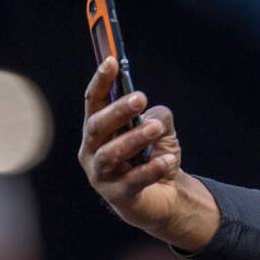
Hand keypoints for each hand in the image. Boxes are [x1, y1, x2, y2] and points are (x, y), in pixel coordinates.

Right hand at [78, 57, 217, 250]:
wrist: (162, 198)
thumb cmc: (154, 157)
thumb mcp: (160, 131)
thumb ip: (157, 117)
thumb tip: (154, 113)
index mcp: (99, 130)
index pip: (93, 102)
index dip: (101, 81)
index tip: (112, 61)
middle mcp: (93, 150)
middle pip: (98, 126)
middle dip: (118, 110)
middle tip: (141, 97)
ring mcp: (101, 175)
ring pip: (111, 153)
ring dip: (134, 138)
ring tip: (155, 128)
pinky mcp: (117, 195)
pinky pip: (132, 181)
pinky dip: (150, 169)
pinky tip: (167, 160)